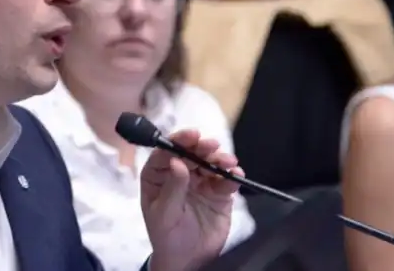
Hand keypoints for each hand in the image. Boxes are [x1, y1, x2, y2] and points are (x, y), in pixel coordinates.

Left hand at [140, 129, 241, 270]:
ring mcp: (200, 182)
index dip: (178, 140)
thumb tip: (177, 162)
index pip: (166, 152)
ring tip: (227, 161)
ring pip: (209, 162)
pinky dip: (232, 175)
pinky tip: (235, 174)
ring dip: (219, 158)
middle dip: (201, 147)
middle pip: (190, 153)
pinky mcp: (218, 194)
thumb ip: (172, 188)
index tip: (192, 135)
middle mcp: (179, 175)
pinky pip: (226, 180)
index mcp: (158, 176)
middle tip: (212, 145)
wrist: (187, 260)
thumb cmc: (167, 236)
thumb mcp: (164, 214)